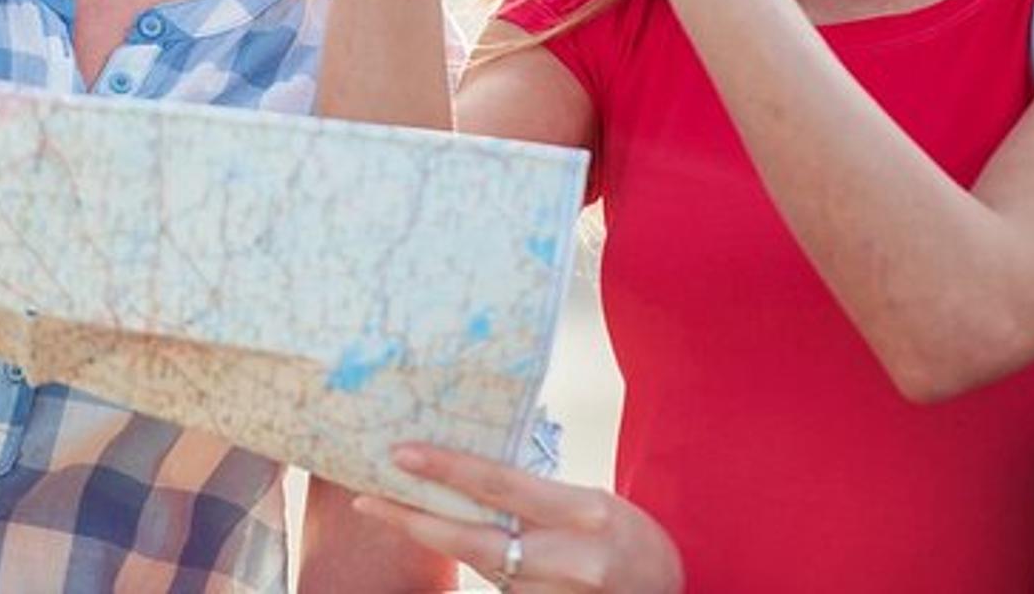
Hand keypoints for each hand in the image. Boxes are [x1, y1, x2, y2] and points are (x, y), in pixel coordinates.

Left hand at [353, 444, 683, 592]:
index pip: (500, 486)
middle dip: (414, 520)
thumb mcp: (588, 500)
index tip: (401, 454)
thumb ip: (534, 495)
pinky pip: (497, 588)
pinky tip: (460, 544)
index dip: (446, 469)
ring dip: (443, 541)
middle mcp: (566, 559)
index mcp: (582, 512)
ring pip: (479, 567)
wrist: (663, 590)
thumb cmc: (625, 534)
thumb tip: (467, 476)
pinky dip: (478, 566)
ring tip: (403, 513)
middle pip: (472, 540)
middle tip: (370, 499)